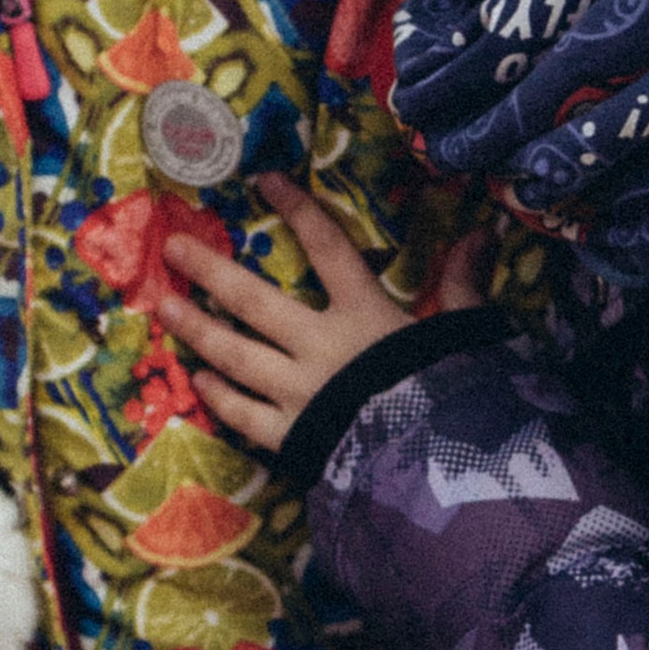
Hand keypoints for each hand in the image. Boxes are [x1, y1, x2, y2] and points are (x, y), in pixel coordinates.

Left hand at [163, 182, 477, 455]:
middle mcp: (320, 348)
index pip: (328, 248)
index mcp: (366, 315)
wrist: (440, 469)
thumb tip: (483, 232)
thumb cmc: (455, 393)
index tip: (264, 180)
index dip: (297, 210)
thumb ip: (465, 284)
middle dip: (212, 271)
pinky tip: (199, 380)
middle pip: (255, 301)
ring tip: (165, 306)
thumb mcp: (467, 333)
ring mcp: (298, 394)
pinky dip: (220, 396)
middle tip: (172, 248)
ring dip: (198, 329)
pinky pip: (243, 415)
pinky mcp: (291, 438)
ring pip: (235, 355)